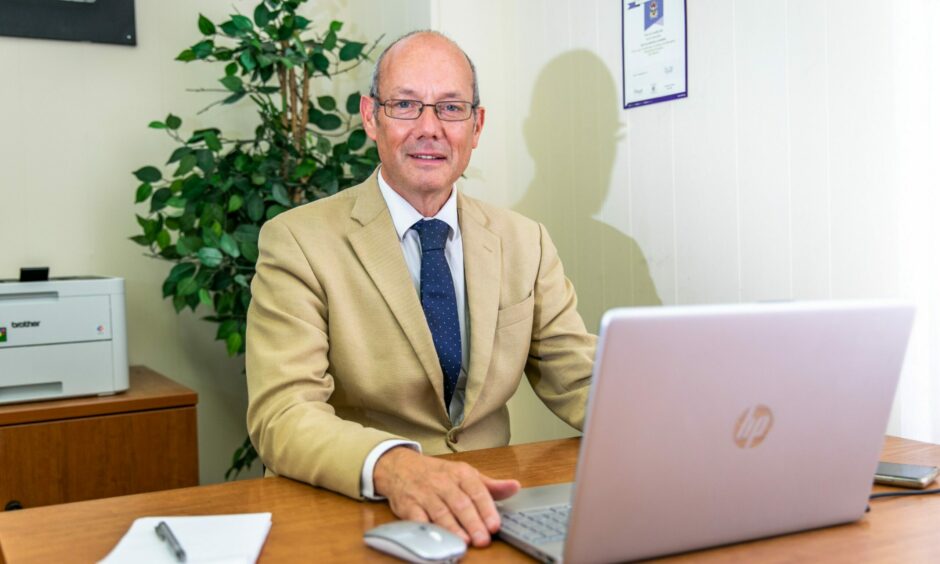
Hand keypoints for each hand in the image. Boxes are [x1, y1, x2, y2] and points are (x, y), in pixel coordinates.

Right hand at [373, 446, 520, 546]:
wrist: (400, 467)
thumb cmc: (437, 474)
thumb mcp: (465, 474)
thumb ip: (490, 486)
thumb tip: (515, 487)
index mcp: (460, 474)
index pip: (476, 491)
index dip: (486, 509)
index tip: (495, 525)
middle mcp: (443, 483)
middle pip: (460, 504)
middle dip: (473, 523)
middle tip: (483, 539)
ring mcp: (424, 494)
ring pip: (440, 512)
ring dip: (453, 528)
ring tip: (464, 541)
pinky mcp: (408, 506)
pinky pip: (418, 519)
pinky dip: (428, 529)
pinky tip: (437, 538)